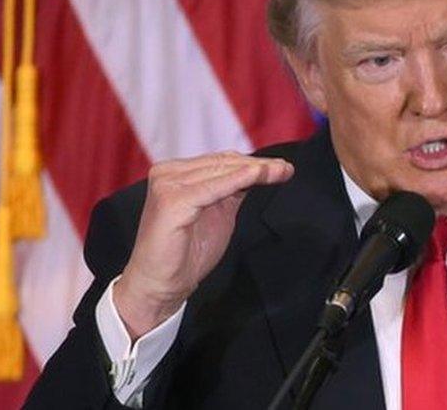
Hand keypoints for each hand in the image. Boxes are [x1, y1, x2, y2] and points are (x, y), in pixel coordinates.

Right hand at [113, 151, 293, 338]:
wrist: (160, 285)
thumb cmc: (187, 253)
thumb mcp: (218, 212)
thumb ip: (232, 190)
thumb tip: (260, 171)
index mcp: (175, 173)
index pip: (221, 161)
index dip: (253, 163)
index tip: (282, 168)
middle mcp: (167, 173)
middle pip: (222, 163)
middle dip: (259, 166)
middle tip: (286, 169)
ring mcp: (167, 185)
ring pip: (220, 171)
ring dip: (254, 170)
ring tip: (280, 172)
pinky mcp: (171, 201)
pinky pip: (212, 187)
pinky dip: (237, 180)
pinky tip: (257, 176)